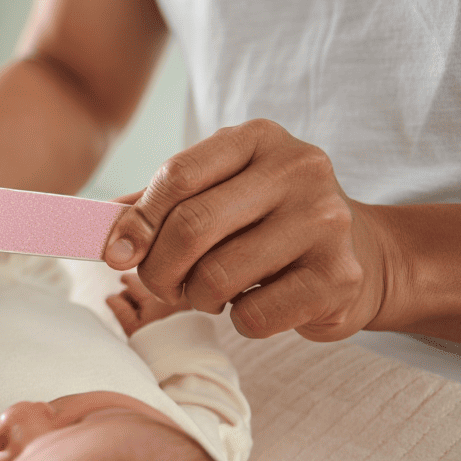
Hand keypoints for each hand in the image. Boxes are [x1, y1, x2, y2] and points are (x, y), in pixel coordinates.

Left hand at [103, 119, 392, 342]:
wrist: (362, 253)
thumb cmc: (266, 224)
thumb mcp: (217, 195)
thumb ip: (156, 207)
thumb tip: (97, 233)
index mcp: (258, 139)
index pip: (177, 176)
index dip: (136, 222)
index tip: (117, 254)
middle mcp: (299, 169)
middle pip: (190, 228)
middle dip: (159, 270)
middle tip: (162, 285)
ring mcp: (326, 222)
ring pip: (217, 277)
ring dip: (199, 298)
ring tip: (215, 291)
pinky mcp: (340, 277)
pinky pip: (253, 315)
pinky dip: (240, 321)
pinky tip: (259, 303)